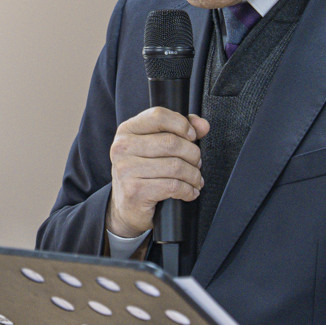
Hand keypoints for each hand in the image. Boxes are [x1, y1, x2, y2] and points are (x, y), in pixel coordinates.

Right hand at [106, 108, 210, 238]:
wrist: (127, 208)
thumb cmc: (143, 174)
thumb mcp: (156, 148)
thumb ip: (179, 131)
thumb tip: (202, 125)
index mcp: (127, 130)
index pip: (158, 116)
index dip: (181, 124)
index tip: (192, 137)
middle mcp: (122, 147)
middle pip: (171, 142)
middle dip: (193, 154)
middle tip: (197, 163)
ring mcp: (126, 169)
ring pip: (175, 166)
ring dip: (193, 175)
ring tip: (195, 179)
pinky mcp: (135, 191)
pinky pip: (173, 186)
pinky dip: (188, 190)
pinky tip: (189, 192)